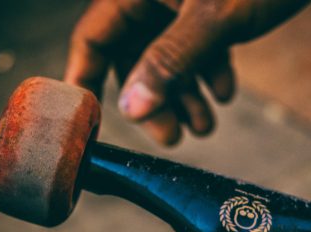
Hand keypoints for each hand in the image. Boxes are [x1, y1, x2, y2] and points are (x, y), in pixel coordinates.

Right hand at [65, 0, 310, 144]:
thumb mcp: (212, 19)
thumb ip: (170, 61)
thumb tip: (132, 109)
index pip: (92, 38)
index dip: (86, 82)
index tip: (89, 123)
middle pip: (133, 57)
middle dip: (154, 101)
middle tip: (171, 138)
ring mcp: (177, 2)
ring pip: (166, 58)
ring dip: (183, 95)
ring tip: (204, 127)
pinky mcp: (205, 8)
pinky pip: (195, 47)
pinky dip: (207, 73)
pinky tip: (224, 93)